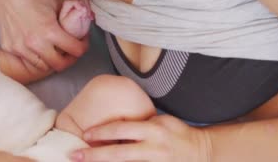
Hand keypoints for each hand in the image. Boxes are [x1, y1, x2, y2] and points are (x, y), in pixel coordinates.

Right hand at [0, 0, 87, 71]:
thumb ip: (71, 13)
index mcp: (49, 31)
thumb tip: (87, 16)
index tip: (83, 43)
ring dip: (51, 60)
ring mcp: (20, 48)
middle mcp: (34, 43)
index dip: (83, 47)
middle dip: (69, 59)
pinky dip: (35, 57)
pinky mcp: (10, 48)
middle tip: (71, 52)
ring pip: (42, 66)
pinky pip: (27, 60)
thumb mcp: (56, 2)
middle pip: (59, 65)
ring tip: (55, 51)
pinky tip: (39, 48)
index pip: (75, 50)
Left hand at [71, 115, 211, 161]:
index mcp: (153, 130)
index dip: (101, 132)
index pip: (121, 129)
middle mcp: (154, 148)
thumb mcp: (159, 122)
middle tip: (74, 156)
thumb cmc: (176, 133)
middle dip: (94, 156)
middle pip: (119, 153)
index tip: (84, 135)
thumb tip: (114, 126)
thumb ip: (139, 125)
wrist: (202, 152)